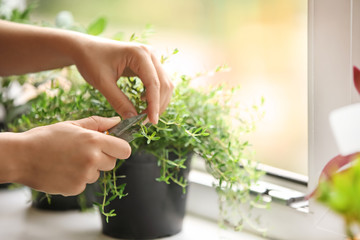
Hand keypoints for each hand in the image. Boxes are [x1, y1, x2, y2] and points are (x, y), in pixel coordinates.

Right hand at [16, 116, 130, 195]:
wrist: (21, 157)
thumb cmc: (46, 138)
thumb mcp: (72, 125)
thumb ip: (97, 123)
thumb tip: (117, 121)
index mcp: (94, 141)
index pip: (124, 150)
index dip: (120, 148)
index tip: (113, 147)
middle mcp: (92, 159)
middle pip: (112, 163)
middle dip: (103, 158)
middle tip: (84, 152)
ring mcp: (84, 175)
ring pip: (97, 174)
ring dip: (89, 169)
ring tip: (69, 161)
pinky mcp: (75, 188)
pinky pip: (84, 184)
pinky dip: (77, 179)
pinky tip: (63, 171)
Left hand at [74, 38, 173, 123]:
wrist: (84, 48)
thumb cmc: (90, 60)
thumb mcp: (102, 83)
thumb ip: (119, 101)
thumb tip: (133, 119)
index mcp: (139, 53)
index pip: (154, 83)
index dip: (154, 105)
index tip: (151, 122)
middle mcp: (150, 53)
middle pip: (164, 84)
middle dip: (158, 105)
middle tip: (144, 122)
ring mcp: (151, 58)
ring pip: (165, 85)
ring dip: (158, 102)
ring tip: (144, 116)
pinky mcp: (149, 64)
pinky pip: (159, 83)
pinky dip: (155, 96)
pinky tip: (143, 104)